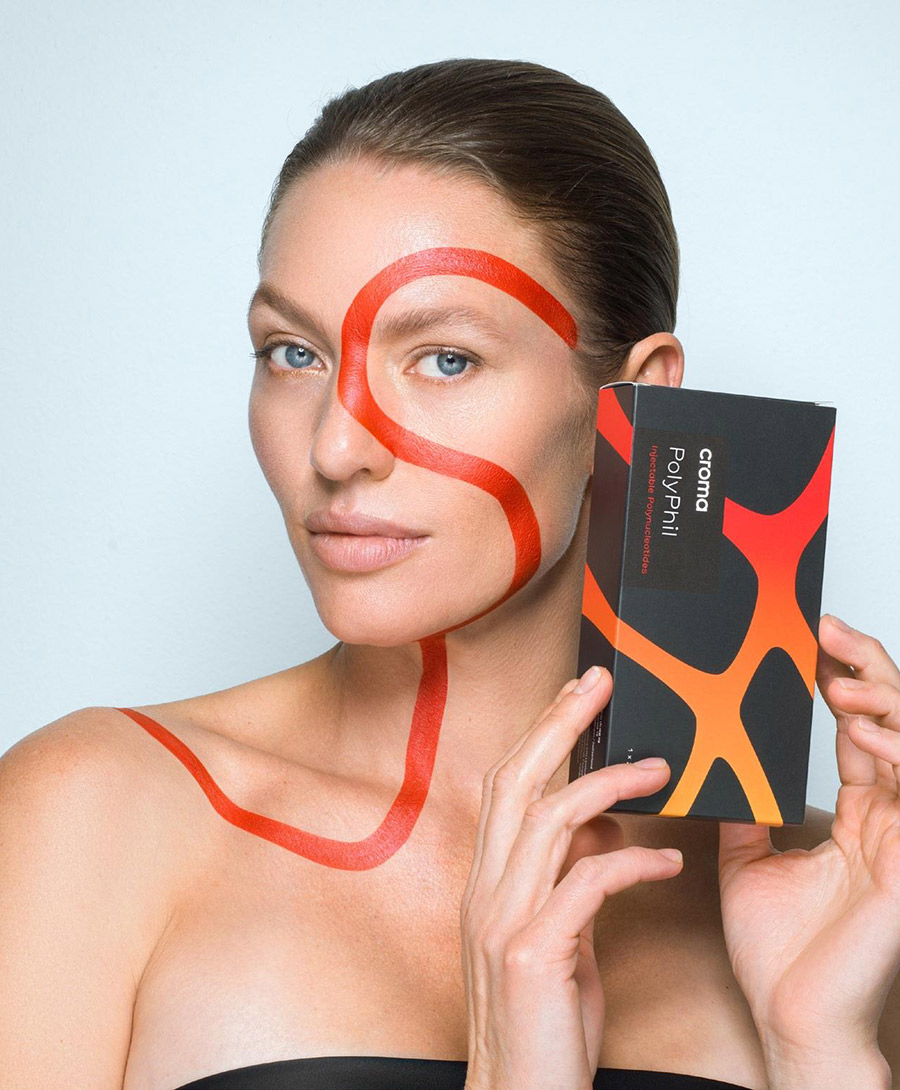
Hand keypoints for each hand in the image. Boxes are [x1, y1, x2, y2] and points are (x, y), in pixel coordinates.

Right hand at [460, 665, 683, 1089]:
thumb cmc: (543, 1023)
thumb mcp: (559, 937)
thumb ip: (569, 876)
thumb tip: (601, 824)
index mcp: (486, 882)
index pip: (506, 786)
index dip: (539, 732)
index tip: (576, 694)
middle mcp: (484, 891)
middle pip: (516, 781)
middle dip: (559, 723)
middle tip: (598, 684)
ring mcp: (501, 920)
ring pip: (548, 819)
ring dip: (609, 784)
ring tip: (661, 770)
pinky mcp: (532, 954)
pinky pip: (586, 883)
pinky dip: (632, 861)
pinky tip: (668, 860)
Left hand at [717, 613, 899, 1068]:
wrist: (789, 1016)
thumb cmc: (776, 952)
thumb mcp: (745, 859)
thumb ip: (745, 809)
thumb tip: (717, 765)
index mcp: (852, 814)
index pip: (857, 727)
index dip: (842, 676)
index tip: (809, 636)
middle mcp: (884, 817)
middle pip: (893, 719)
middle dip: (868, 666)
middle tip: (829, 627)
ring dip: (881, 698)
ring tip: (837, 674)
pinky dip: (892, 750)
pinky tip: (859, 728)